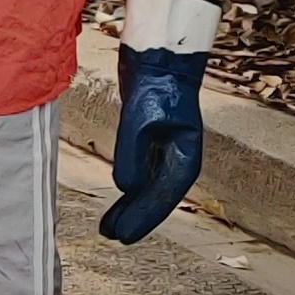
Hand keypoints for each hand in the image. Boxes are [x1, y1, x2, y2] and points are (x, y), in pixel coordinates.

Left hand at [98, 45, 209, 242]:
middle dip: (136, 218)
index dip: (145, 217)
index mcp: (187, 154)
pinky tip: (116, 203)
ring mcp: (165, 150)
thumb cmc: (156, 84)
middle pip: (157, 196)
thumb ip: (132, 154)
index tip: (125, 235)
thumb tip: (126, 189)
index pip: (166, 194)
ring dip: (130, 207)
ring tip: (108, 228)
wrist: (158, 58)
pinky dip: (128, 190)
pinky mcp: (149, 142)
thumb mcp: (141, 118)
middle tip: (113, 237)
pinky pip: (140, 174)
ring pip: (148, 188)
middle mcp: (179, 156)